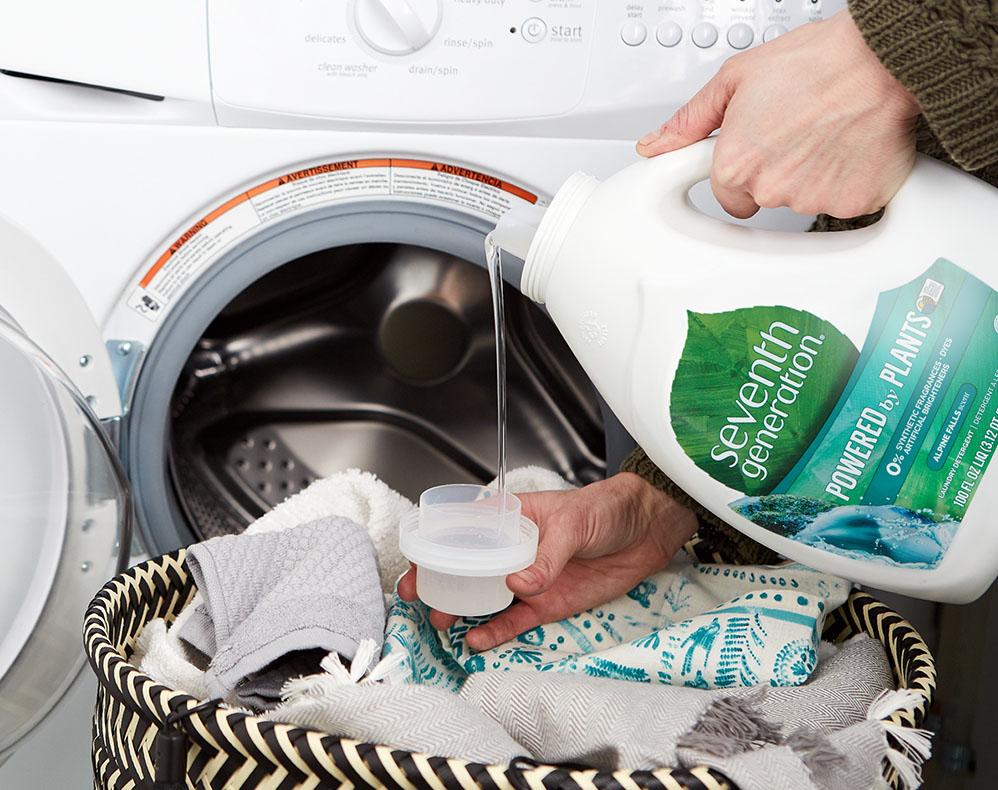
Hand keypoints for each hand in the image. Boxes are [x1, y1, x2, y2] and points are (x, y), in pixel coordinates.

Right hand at [397, 472, 697, 651]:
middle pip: (467, 567)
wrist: (648, 531)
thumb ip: (547, 555)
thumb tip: (517, 583)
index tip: (417, 560)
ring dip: (461, 610)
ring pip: (485, 597)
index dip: (437, 544)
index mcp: (511, 518)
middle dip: (439, 581)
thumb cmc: (607, 510)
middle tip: (417, 596)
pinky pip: (515, 620)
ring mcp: (528, 578)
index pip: (465, 529)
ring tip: (440, 623)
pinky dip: (495, 632)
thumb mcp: (574, 523)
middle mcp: (512, 550)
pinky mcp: (547, 603)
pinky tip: (476, 640)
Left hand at [636, 11, 920, 219]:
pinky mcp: (853, 204)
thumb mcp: (736, 78)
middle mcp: (771, 189)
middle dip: (777, 171)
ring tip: (826, 131)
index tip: (761, 148)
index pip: (726, 195)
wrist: (881, 59)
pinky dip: (848, 181)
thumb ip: (691, 120)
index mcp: (736, 165)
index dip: (743, 169)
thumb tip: (655, 145)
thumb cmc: (815, 62)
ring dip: (812, 176)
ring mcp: (813, 200)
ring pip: (803, 201)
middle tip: (798, 130)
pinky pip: (843, 202)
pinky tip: (850, 147)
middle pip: (764, 199)